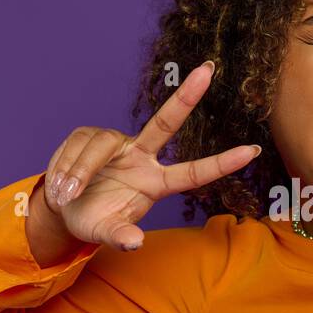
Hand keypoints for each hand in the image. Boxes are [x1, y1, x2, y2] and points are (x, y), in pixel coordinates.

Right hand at [40, 61, 259, 250]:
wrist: (63, 209)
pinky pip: (77, 146)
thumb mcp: (104, 233)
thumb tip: (134, 242)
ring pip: (100, 146)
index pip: (193, 173)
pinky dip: (64, 167)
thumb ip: (119, 237)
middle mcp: (141, 156)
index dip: (222, 163)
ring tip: (66, 196)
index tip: (252, 152)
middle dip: (186, 96)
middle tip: (208, 70)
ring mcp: (117, 143)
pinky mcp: (90, 135)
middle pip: (166, 123)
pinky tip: (59, 185)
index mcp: (154, 183)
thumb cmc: (94, 220)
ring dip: (79, 172)